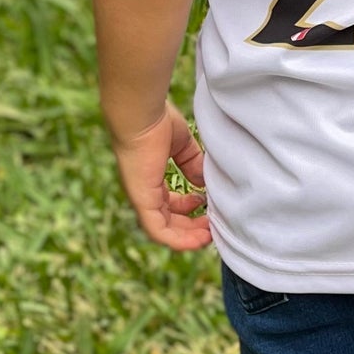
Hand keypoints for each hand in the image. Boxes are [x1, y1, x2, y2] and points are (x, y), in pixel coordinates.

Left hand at [112, 103, 212, 250]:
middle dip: (191, 226)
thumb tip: (202, 183)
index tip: (205, 203)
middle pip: (167, 220)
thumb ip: (192, 164)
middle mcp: (143, 192)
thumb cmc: (157, 121)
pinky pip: (157, 231)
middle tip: (212, 225)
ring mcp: (141, 198)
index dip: (187, 208)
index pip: (167, 203)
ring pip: (163, 230)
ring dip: (188, 237)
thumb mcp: (181, 145)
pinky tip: (199, 239)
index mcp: (149, 179)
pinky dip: (178, 240)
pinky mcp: (142, 201)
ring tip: (209, 234)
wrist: (142, 113)